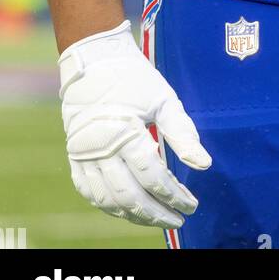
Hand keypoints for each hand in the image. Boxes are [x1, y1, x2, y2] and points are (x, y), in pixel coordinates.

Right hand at [59, 19, 211, 227]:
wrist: (94, 59)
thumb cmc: (134, 77)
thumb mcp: (164, 99)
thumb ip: (183, 133)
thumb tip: (204, 165)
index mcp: (125, 133)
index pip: (153, 177)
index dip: (174, 195)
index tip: (192, 204)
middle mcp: (100, 148)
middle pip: (130, 196)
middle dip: (156, 213)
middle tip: (178, 220)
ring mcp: (83, 154)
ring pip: (107, 199)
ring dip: (132, 215)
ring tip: (156, 218)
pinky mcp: (74, 154)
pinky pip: (88, 190)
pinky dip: (107, 204)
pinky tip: (126, 209)